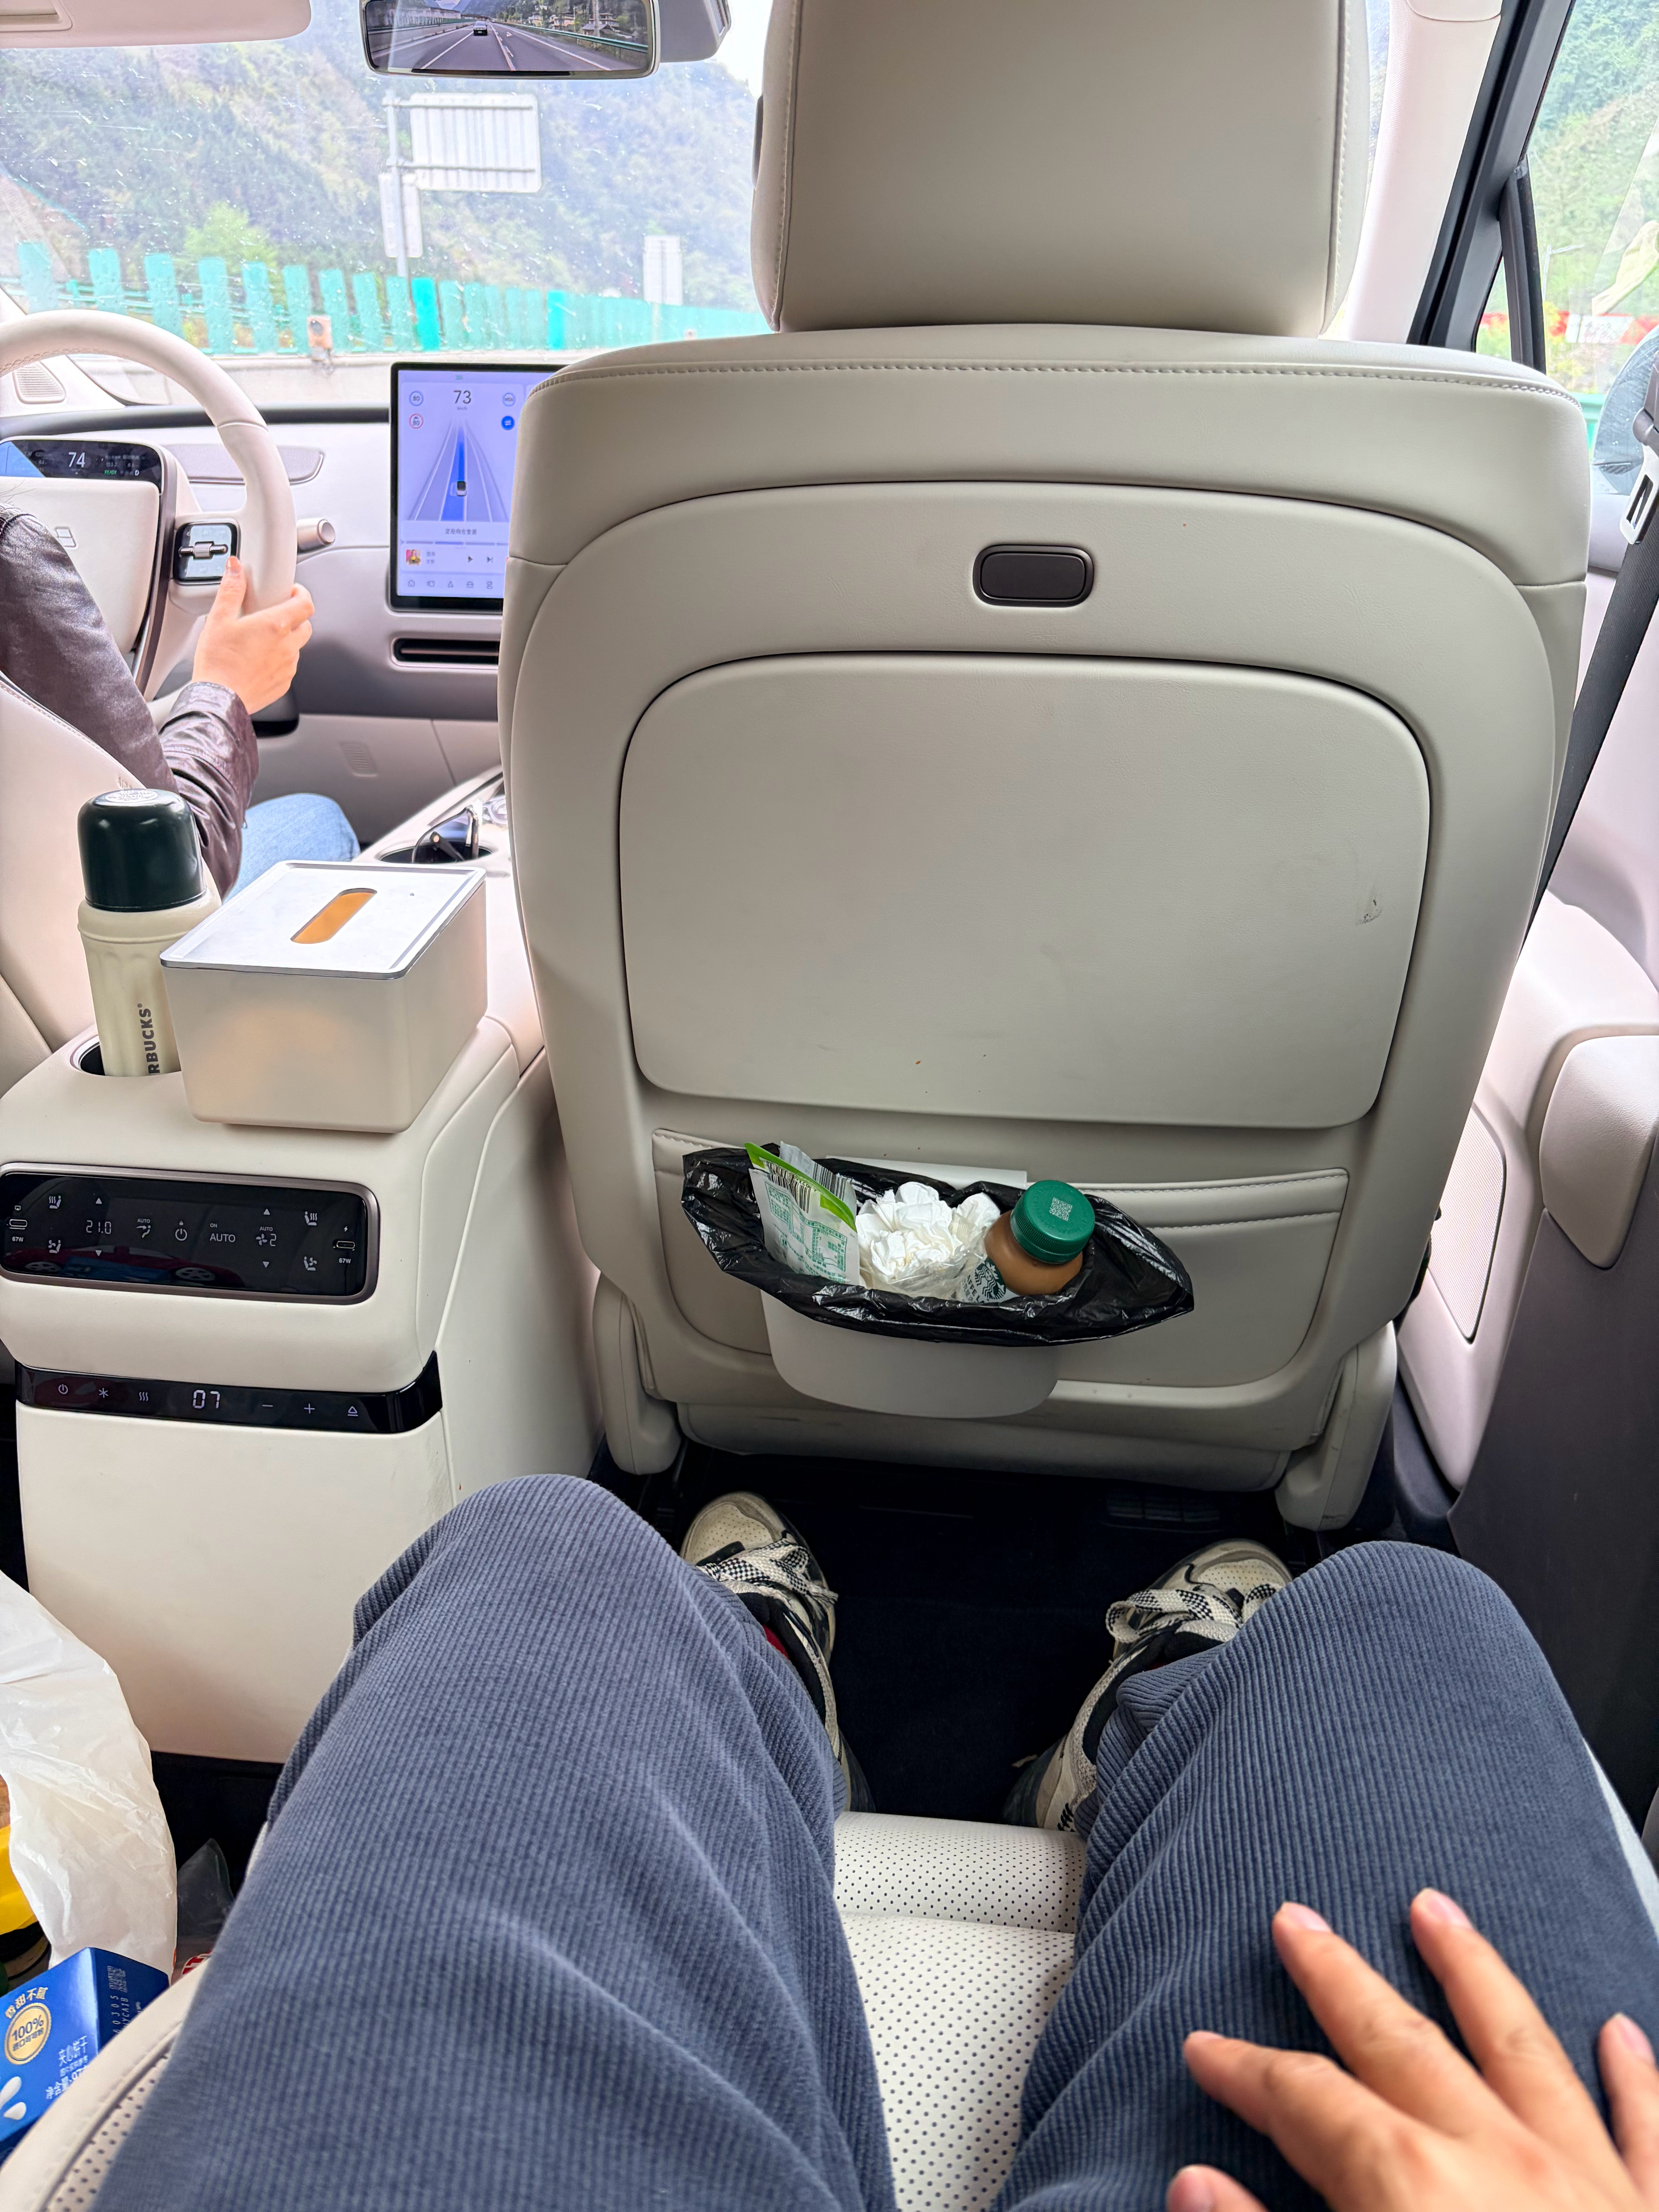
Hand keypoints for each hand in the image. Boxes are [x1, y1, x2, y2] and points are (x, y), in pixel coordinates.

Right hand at [191, 555, 313, 715]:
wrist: (219, 698)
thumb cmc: (218, 660)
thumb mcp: (219, 618)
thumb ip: (231, 590)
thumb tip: (235, 567)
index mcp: (276, 626)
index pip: (306, 604)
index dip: (302, 594)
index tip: (292, 591)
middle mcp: (287, 647)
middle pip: (304, 625)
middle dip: (294, 616)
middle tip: (275, 614)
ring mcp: (288, 667)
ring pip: (296, 647)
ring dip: (285, 640)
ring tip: (261, 639)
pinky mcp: (283, 684)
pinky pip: (288, 667)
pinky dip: (279, 659)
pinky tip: (258, 659)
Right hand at [1169, 1892, 1658, 2211]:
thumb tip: (1194, 2189)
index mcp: (1411, 2188)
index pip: (1305, 2102)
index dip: (1246, 2072)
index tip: (1205, 2049)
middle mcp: (1499, 2160)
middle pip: (1399, 2041)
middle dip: (1338, 1978)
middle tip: (1299, 1920)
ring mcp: (1590, 2181)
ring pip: (1522, 2044)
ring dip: (1474, 1973)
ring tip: (1439, 1910)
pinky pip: (1650, 2129)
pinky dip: (1635, 2076)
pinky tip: (1622, 2033)